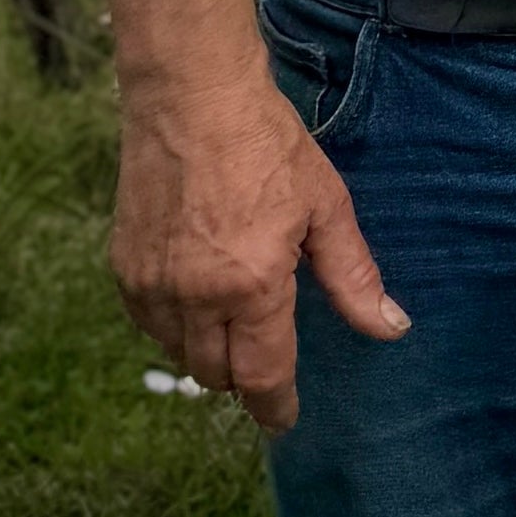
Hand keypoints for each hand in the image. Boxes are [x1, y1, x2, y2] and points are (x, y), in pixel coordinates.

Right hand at [110, 72, 407, 431]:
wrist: (192, 97)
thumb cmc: (267, 146)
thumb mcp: (326, 208)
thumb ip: (353, 279)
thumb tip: (391, 330)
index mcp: (251, 288)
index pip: (262, 378)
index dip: (275, 407)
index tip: (284, 419)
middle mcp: (195, 298)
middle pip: (217, 375)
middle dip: (244, 378)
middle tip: (266, 362)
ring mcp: (152, 285)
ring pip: (179, 355)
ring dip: (208, 354)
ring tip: (234, 324)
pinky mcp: (124, 268)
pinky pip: (149, 325)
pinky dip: (174, 328)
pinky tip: (197, 302)